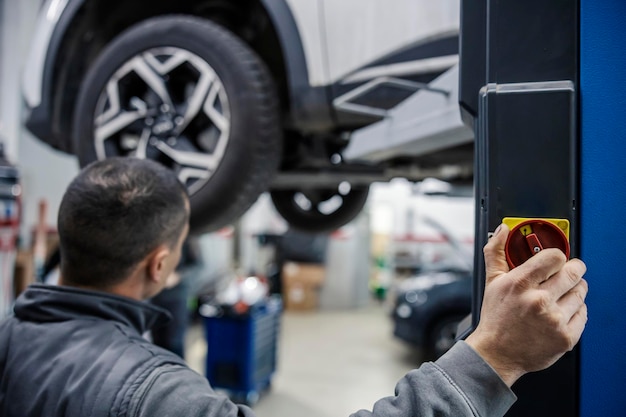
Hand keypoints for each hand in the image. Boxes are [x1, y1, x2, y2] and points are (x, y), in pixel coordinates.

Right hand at [466, 223, 587, 386]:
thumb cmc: (496, 317)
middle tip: (567, 273)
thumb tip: (502, 230)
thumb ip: (496, 252)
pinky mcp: (566, 337)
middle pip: (573, 272)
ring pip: (580, 292)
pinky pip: (584, 313)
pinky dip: (576, 311)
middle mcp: (538, 301)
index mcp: (520, 284)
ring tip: (560, 295)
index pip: (555, 257)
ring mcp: (554, 320)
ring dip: (574, 290)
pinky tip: (560, 312)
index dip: (557, 257)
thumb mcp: (491, 282)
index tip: (555, 260)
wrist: (497, 353)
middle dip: (572, 269)